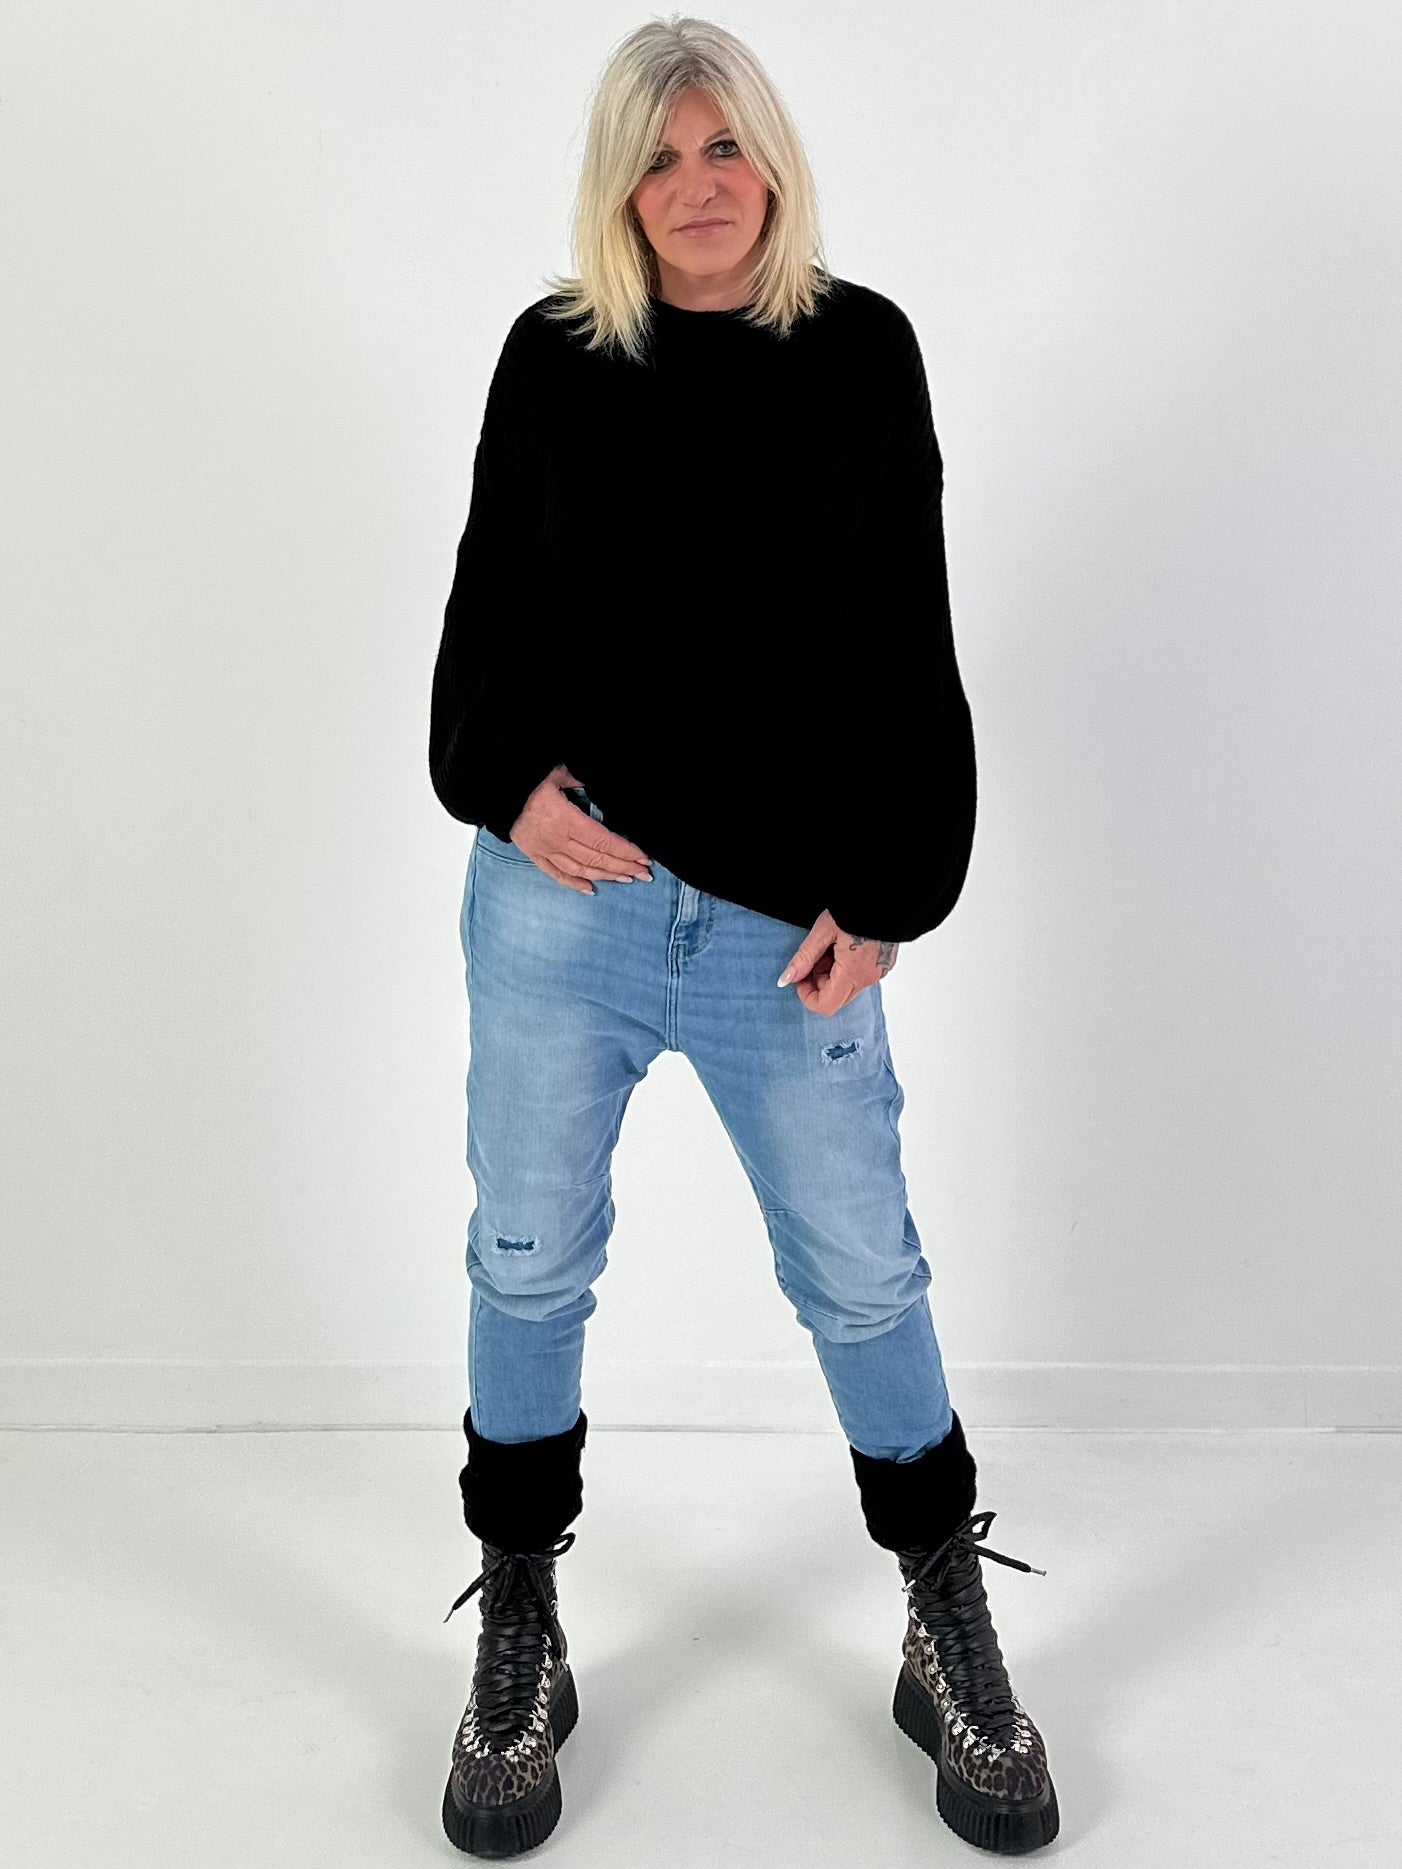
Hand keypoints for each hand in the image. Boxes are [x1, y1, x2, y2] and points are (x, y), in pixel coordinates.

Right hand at [508, 766, 653, 893]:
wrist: (494, 791)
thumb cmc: (527, 779)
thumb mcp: (557, 772)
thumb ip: (580, 779)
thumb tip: (599, 784)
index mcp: (565, 819)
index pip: (603, 841)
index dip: (626, 851)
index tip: (644, 858)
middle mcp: (556, 839)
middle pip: (596, 858)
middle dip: (624, 866)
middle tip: (644, 874)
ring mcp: (545, 849)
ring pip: (580, 869)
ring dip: (605, 876)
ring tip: (626, 878)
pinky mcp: (535, 854)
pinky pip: (557, 874)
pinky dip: (574, 884)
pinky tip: (590, 889)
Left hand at [777, 911, 898, 1014]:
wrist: (885, 895)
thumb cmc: (855, 909)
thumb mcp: (823, 932)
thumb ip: (804, 959)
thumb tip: (786, 979)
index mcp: (852, 974)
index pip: (826, 1005)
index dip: (807, 996)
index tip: (800, 978)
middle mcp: (867, 978)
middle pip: (836, 997)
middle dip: (819, 982)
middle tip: (815, 956)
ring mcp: (878, 972)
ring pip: (848, 985)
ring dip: (833, 973)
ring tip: (831, 945)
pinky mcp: (884, 964)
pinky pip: (860, 975)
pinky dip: (847, 967)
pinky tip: (844, 944)